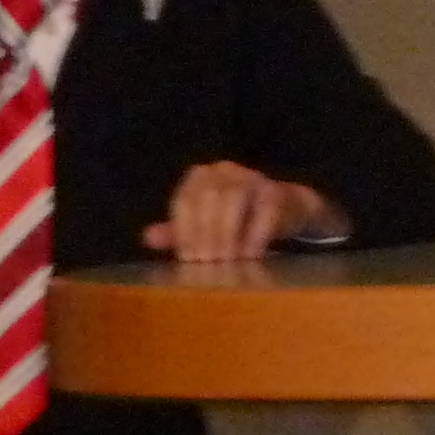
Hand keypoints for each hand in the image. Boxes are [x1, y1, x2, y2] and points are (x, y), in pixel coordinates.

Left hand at [147, 161, 341, 261]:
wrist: (286, 209)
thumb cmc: (239, 219)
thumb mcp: (204, 226)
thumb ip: (178, 232)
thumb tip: (148, 239)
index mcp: (200, 176)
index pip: (185, 200)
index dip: (184, 230)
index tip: (187, 259)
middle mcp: (224, 170)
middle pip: (208, 197)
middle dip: (205, 233)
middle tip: (206, 264)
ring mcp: (252, 177)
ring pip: (234, 198)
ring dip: (228, 232)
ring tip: (226, 261)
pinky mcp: (277, 191)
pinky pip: (264, 210)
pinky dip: (255, 235)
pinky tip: (250, 256)